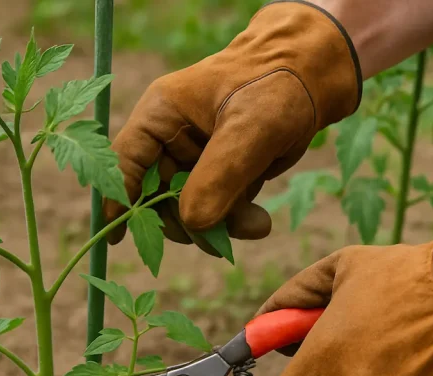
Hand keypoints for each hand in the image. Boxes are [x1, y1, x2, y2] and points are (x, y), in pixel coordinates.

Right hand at [103, 1, 360, 253]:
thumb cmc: (279, 84)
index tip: (114, 237)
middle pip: (156, 196)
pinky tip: (261, 222)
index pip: (125, 161)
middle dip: (185, 223)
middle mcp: (172, 138)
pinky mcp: (221, 173)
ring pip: (188, 210)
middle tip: (217, 241)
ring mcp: (196, 159)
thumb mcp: (250, 127)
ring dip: (217, 227)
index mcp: (162, 114)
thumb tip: (191, 222)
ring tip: (257, 226)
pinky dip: (235, 222)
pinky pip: (216, 209)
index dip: (117, 200)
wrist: (318, 77)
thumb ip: (219, 175)